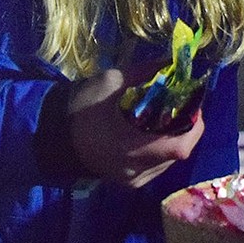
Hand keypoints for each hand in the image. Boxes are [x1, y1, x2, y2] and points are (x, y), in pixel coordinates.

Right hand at [67, 66, 204, 186]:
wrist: (49, 136)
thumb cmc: (78, 109)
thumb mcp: (108, 83)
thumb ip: (142, 72)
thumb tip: (169, 60)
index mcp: (130, 150)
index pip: (179, 148)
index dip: (194, 126)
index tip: (193, 103)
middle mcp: (136, 172)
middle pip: (178, 153)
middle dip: (186, 128)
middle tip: (183, 103)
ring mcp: (133, 180)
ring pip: (170, 161)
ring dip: (175, 137)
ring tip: (169, 114)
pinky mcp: (130, 182)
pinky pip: (158, 166)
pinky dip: (163, 146)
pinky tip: (154, 129)